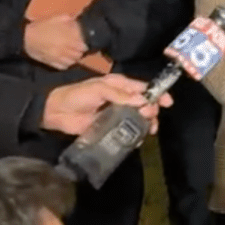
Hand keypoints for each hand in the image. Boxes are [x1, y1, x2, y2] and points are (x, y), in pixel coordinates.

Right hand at [24, 15, 87, 69]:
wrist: (25, 38)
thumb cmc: (40, 27)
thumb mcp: (56, 18)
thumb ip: (69, 20)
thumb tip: (78, 22)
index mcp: (66, 39)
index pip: (83, 47)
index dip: (84, 44)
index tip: (83, 42)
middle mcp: (64, 50)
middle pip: (79, 55)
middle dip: (80, 51)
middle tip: (78, 47)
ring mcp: (58, 58)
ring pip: (72, 62)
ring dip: (74, 58)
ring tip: (73, 53)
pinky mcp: (52, 64)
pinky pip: (64, 66)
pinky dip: (67, 63)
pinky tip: (65, 58)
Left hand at [41, 74, 172, 135]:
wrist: (57, 112)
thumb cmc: (77, 95)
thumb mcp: (99, 89)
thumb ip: (120, 95)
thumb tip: (143, 100)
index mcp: (120, 85)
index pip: (143, 88)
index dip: (157, 94)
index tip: (167, 102)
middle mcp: (121, 99)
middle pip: (144, 104)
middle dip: (152, 111)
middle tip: (151, 118)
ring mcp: (117, 114)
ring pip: (138, 119)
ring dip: (146, 124)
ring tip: (148, 130)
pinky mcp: (110, 128)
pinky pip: (127, 131)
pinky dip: (135, 135)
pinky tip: (137, 139)